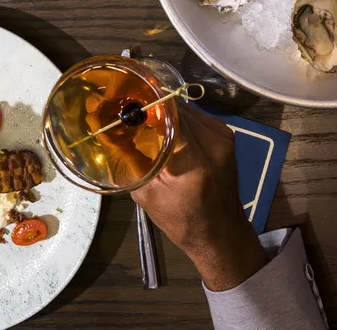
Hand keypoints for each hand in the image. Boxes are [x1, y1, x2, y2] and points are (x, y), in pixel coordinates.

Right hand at [130, 105, 266, 291]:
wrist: (222, 232)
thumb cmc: (183, 221)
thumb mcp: (147, 196)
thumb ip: (130, 163)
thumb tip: (109, 135)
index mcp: (195, 161)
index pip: (171, 116)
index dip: (148, 106)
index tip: (127, 105)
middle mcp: (214, 142)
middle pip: (180, 109)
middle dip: (156, 107)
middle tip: (133, 112)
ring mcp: (224, 136)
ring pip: (190, 110)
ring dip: (169, 112)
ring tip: (148, 120)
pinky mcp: (227, 135)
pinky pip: (199, 117)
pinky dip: (183, 120)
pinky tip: (169, 129)